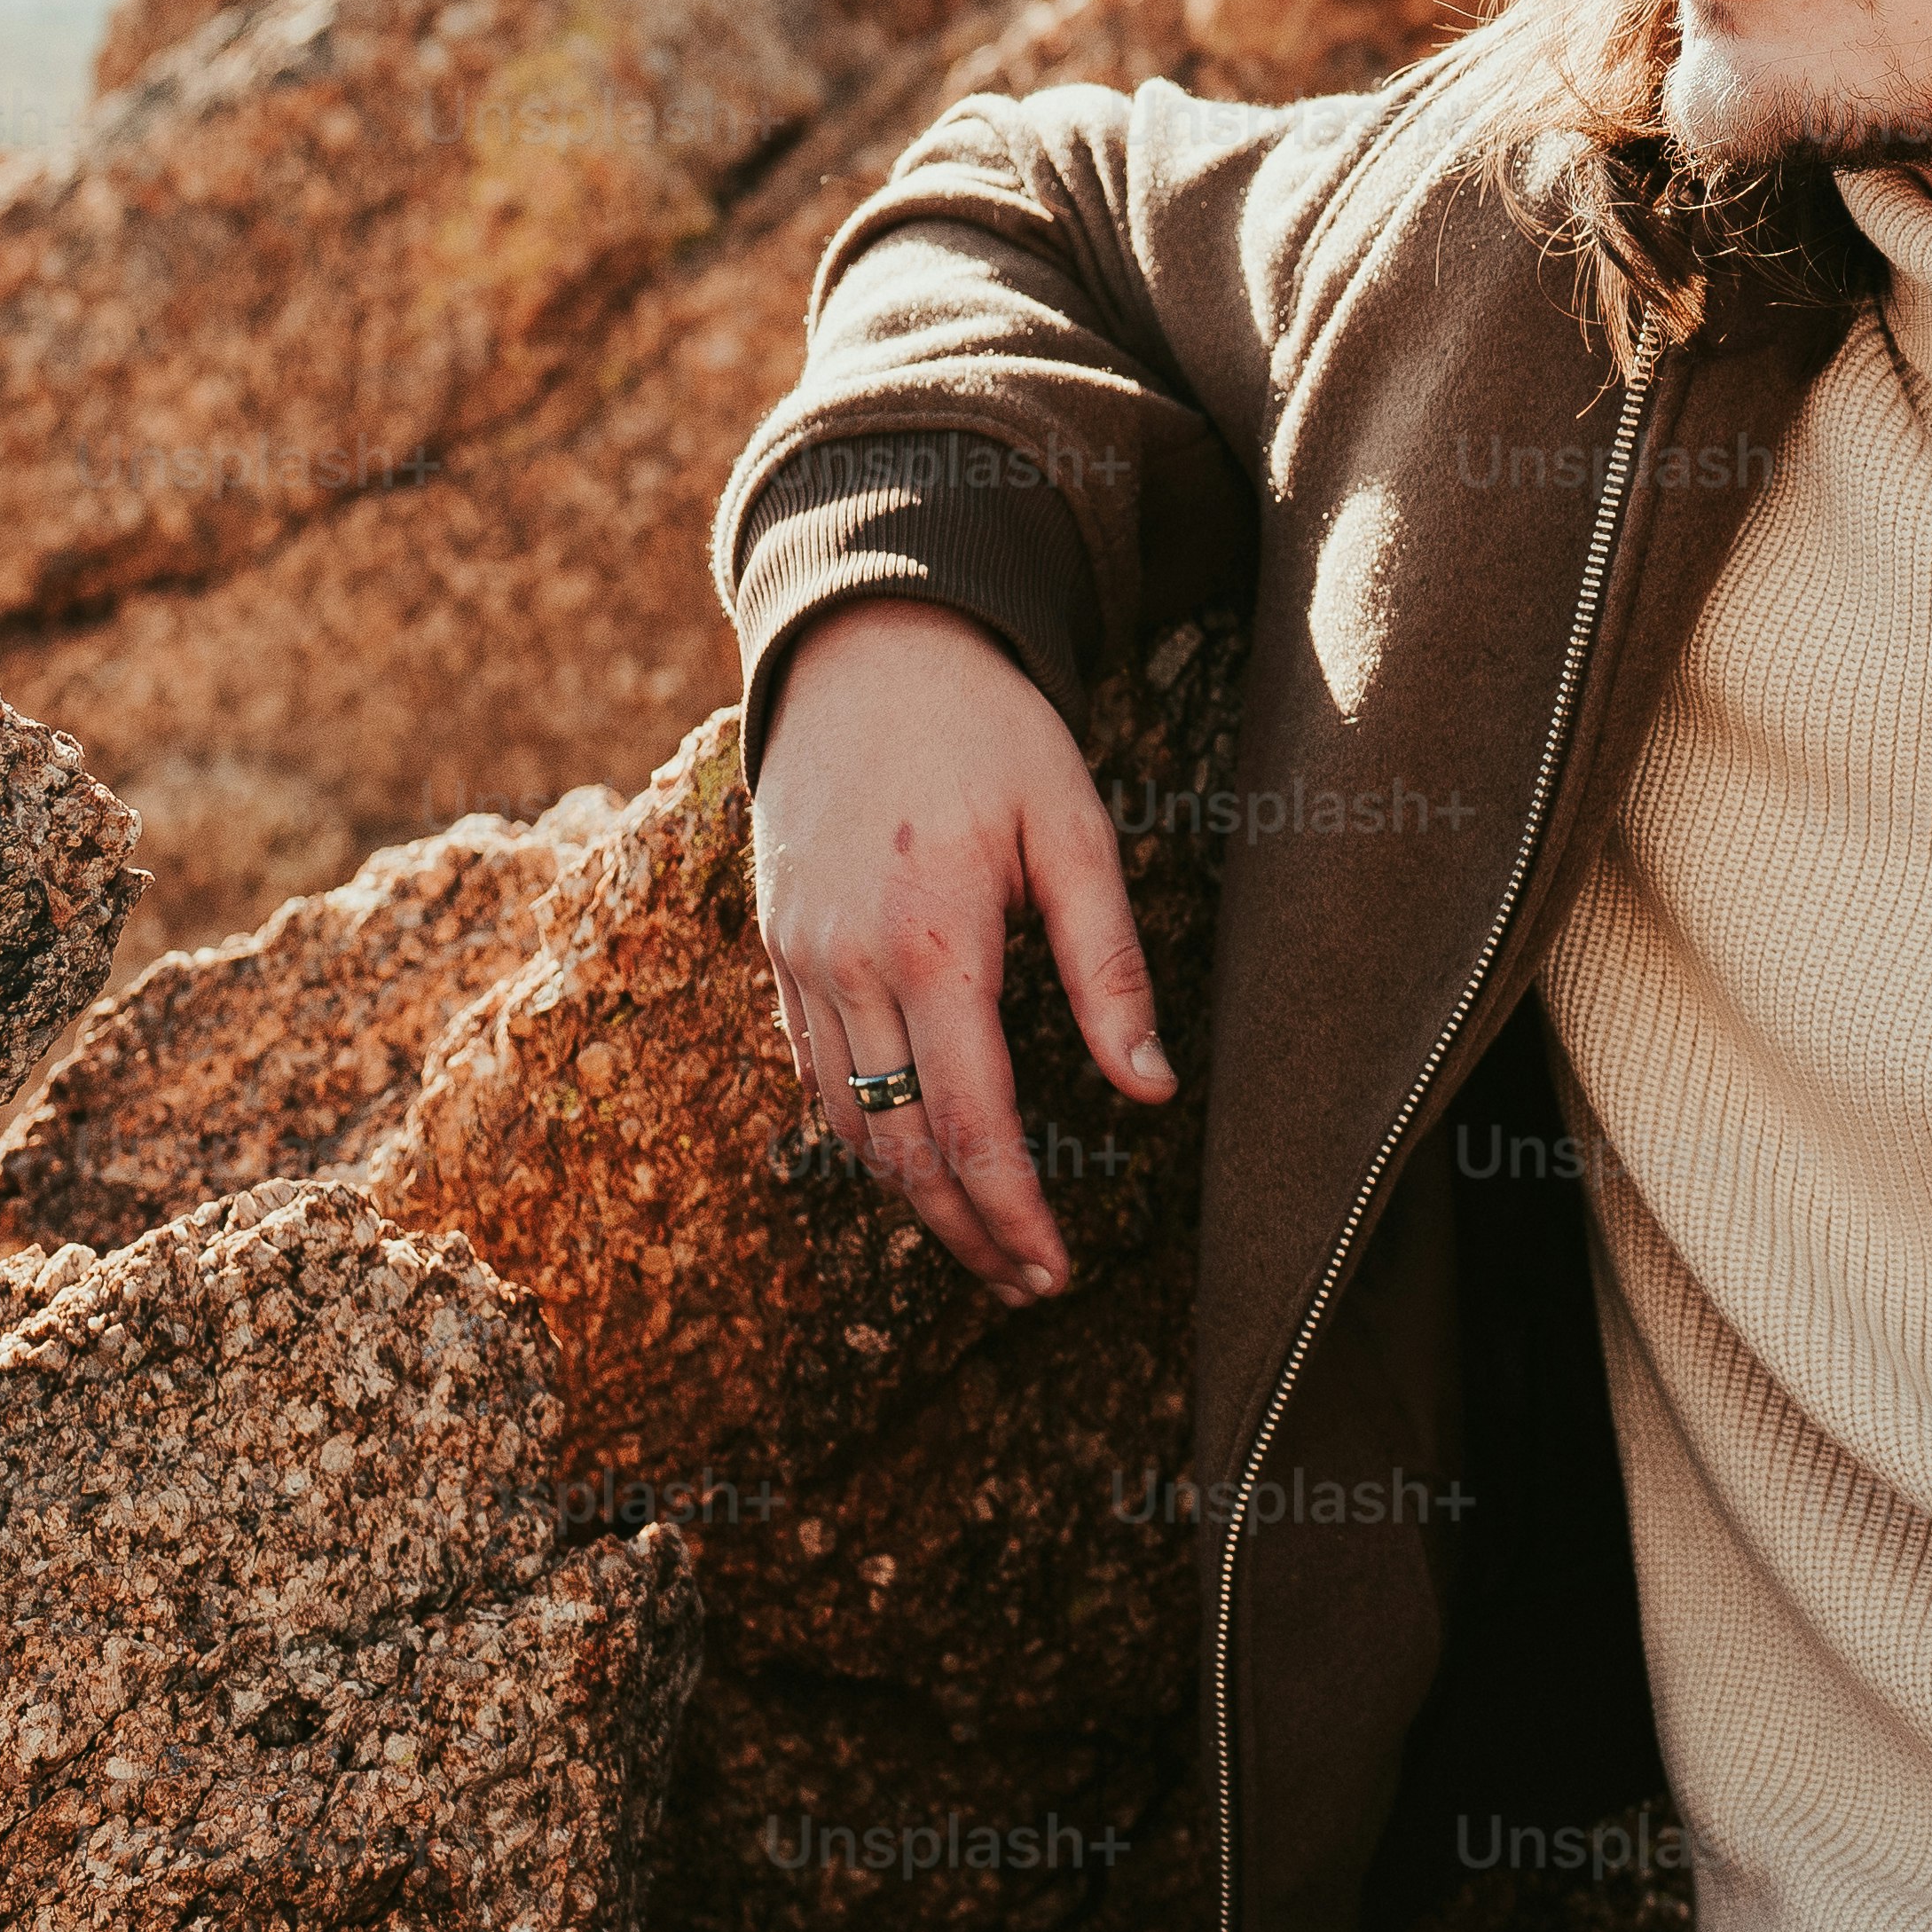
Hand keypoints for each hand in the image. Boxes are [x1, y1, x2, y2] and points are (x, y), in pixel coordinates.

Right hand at [750, 596, 1175, 1301]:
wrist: (867, 648)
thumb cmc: (992, 732)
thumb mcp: (1076, 830)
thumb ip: (1111, 966)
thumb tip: (1154, 1090)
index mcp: (932, 941)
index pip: (969, 1122)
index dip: (1012, 1211)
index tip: (1054, 1271)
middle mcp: (847, 965)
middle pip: (899, 1147)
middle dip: (965, 1231)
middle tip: (1028, 1284)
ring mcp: (798, 959)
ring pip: (845, 1124)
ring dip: (910, 1197)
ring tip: (984, 1243)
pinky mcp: (777, 947)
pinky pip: (813, 1071)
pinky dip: (861, 1132)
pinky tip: (914, 1157)